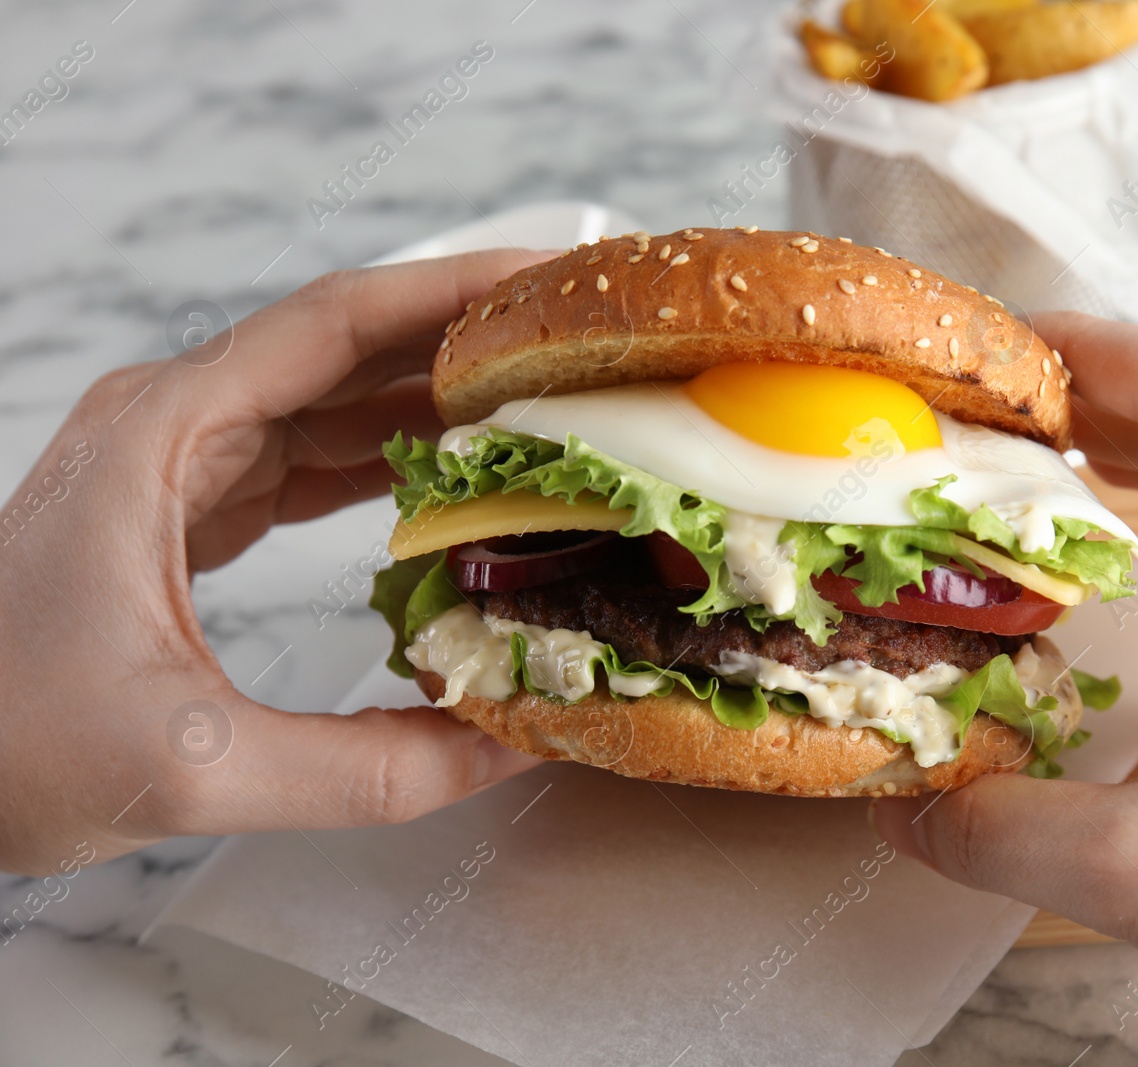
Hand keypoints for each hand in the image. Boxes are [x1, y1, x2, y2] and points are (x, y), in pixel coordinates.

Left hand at [0, 251, 548, 875]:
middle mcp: (169, 422)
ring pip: (330, 396)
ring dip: (432, 398)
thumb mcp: (194, 767)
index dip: (448, 294)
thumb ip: (366, 769)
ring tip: (541, 408)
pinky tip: (454, 479)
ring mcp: (175, 459)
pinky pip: (309, 454)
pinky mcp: (185, 504)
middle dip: (462, 338)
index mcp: (161, 436)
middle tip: (571, 346)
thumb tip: (507, 746)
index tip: (544, 285)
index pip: (332, 324)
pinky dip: (388, 457)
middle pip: (343, 344)